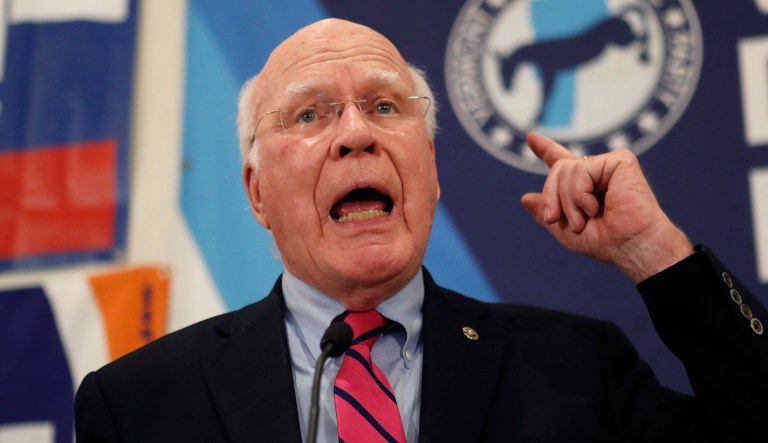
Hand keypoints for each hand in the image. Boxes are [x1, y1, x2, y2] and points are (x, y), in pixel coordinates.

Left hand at [520, 132, 693, 282]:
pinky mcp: (620, 160)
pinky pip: (581, 168)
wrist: (630, 246)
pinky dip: (580, 193)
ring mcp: (609, 164)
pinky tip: (595, 207)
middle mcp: (597, 172)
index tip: (531, 137)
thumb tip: (525, 198)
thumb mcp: (565, 230)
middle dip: (551, 196)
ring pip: (566, 169)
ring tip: (585, 218)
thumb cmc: (605, 242)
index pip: (562, 163)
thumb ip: (546, 211)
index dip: (546, 149)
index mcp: (586, 186)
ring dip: (568, 200)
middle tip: (556, 219)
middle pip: (558, 169)